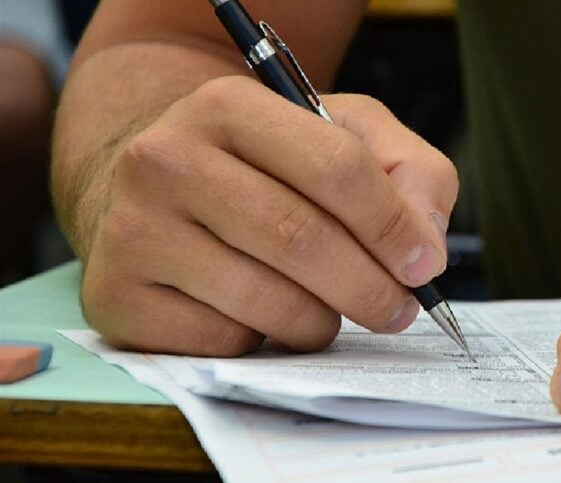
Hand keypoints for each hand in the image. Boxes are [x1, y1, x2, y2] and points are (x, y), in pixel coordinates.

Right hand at [80, 76, 457, 355]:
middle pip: (302, 240)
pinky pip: (225, 343)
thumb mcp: (344, 137)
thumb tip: (424, 250)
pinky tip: (258, 315)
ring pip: (267, 302)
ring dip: (320, 321)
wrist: (155, 189)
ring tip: (325, 308)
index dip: (393, 226)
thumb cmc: (266, 166)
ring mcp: (132, 230)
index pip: (336, 168)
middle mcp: (165, 159)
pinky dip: (263, 342)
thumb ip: (408, 174)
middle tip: (397, 310)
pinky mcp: (116, 296)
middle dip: (371, 289)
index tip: (423, 266)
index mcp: (229, 106)